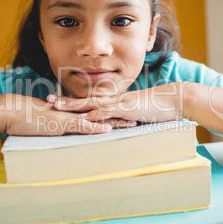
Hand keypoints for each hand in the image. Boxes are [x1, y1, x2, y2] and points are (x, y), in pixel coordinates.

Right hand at [1, 94, 135, 135]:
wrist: (8, 112)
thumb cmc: (24, 118)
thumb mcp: (45, 122)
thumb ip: (57, 124)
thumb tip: (64, 129)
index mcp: (70, 112)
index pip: (95, 112)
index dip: (111, 113)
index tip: (126, 114)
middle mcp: (72, 112)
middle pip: (101, 113)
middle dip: (120, 115)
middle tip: (138, 116)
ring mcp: (67, 117)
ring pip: (96, 118)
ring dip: (114, 121)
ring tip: (132, 123)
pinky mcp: (59, 123)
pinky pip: (80, 126)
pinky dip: (94, 128)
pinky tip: (106, 129)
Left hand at [47, 83, 186, 123]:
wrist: (174, 100)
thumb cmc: (155, 107)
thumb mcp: (135, 113)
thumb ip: (122, 116)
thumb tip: (111, 123)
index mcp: (114, 101)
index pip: (90, 101)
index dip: (73, 101)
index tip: (57, 101)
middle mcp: (114, 100)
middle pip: (86, 100)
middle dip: (66, 101)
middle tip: (48, 100)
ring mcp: (120, 103)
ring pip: (93, 104)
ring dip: (76, 106)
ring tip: (58, 107)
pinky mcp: (129, 109)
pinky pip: (111, 112)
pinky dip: (97, 115)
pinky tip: (86, 117)